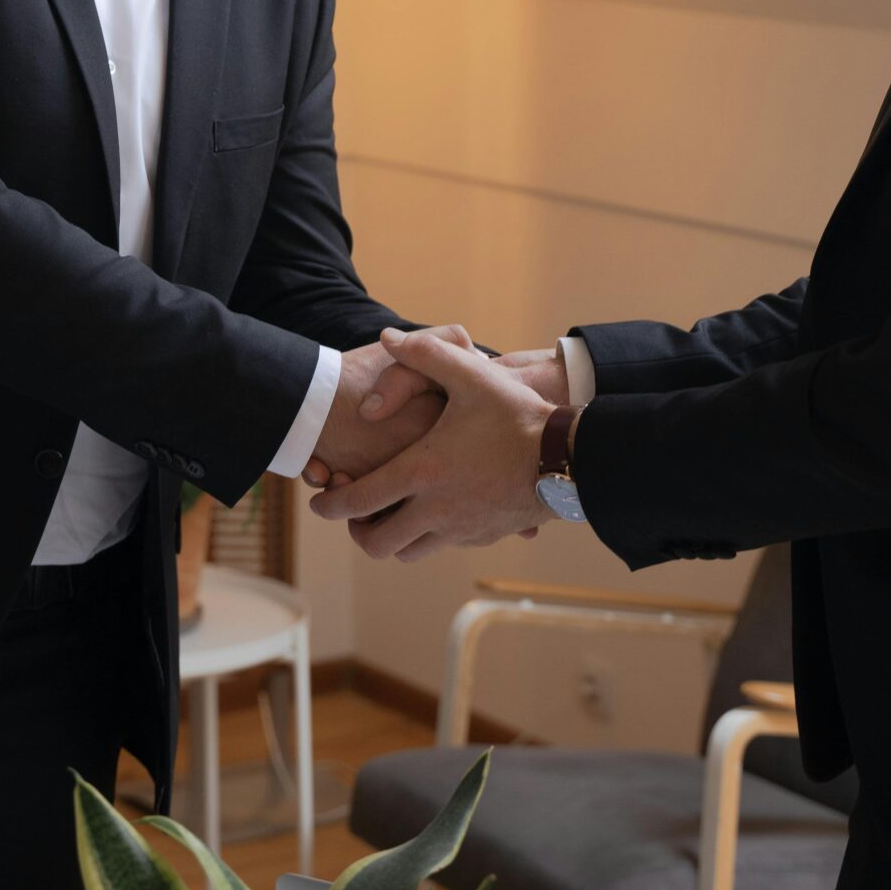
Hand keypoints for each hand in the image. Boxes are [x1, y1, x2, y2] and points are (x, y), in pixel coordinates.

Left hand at [311, 327, 557, 560]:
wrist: (570, 458)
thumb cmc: (517, 416)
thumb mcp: (471, 375)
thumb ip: (425, 352)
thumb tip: (387, 337)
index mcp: (422, 473)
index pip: (358, 503)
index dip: (330, 505)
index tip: (320, 499)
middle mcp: (435, 509)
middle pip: (377, 543)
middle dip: (357, 531)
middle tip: (354, 512)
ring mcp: (460, 529)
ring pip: (408, 552)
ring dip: (391, 538)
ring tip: (388, 513)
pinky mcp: (482, 537)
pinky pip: (441, 547)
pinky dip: (425, 536)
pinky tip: (431, 510)